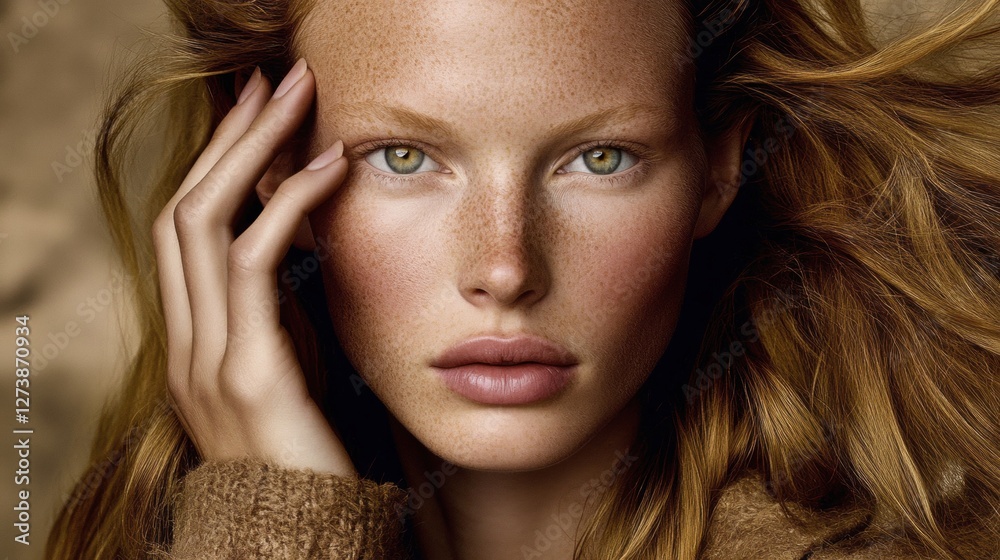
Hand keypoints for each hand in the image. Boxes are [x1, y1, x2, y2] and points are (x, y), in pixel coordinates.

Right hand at [152, 58, 355, 476]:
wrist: (300, 539)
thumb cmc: (307, 458)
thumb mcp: (289, 375)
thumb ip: (283, 317)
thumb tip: (308, 250)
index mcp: (194, 341)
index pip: (187, 229)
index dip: (218, 163)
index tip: (259, 113)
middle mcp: (186, 342)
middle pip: (184, 209)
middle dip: (229, 137)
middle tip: (273, 80)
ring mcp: (207, 356)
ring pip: (204, 222)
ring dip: (251, 150)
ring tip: (298, 97)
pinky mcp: (248, 371)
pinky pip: (252, 264)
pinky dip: (288, 205)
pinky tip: (328, 167)